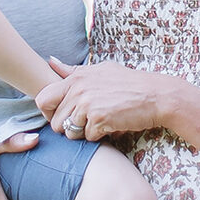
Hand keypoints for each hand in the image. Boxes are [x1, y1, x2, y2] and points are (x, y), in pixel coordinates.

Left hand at [36, 58, 181, 140]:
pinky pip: (88, 137)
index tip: (62, 117)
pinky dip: (100, 136)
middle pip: (55, 123)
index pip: (42, 100)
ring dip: (84, 133)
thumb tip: (50, 61)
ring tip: (100, 123)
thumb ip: (73, 71)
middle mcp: (79, 90)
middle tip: (87, 123)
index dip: (49, 114)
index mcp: (76, 78)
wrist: (157, 96)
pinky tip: (112, 125)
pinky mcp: (98, 119)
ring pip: (70, 133)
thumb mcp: (100, 70)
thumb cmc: (130, 84)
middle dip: (69, 128)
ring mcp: (88, 104)